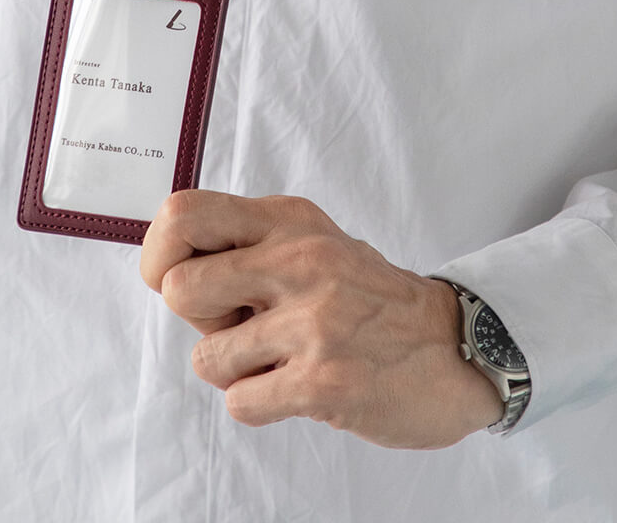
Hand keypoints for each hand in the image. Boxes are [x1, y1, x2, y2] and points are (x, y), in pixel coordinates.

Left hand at [140, 190, 503, 448]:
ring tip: (281, 358)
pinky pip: (240, 403)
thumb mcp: (311, 240)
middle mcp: (298, 260)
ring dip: (235, 369)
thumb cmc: (369, 296)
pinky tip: (298, 386)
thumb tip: (168, 264)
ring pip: (206, 357)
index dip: (159, 253)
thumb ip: (247, 243)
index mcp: (287, 221)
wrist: (457, 345)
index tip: (174, 277)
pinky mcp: (325, 381)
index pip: (183, 214)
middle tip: (240, 325)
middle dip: (198, 319)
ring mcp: (314, 320)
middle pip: (178, 289)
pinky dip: (259, 403)